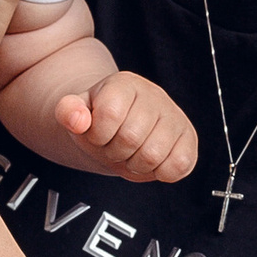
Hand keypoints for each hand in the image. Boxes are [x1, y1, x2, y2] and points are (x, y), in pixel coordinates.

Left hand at [57, 72, 197, 184]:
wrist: (122, 127)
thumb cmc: (99, 121)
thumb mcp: (77, 113)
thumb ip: (68, 112)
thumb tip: (78, 121)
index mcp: (124, 84)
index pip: (109, 114)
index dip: (98, 135)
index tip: (98, 134)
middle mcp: (154, 95)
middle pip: (130, 138)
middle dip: (114, 152)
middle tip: (114, 147)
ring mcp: (174, 116)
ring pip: (153, 155)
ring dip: (134, 164)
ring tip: (130, 154)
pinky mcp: (188, 138)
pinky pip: (178, 166)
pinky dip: (159, 172)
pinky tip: (150, 161)